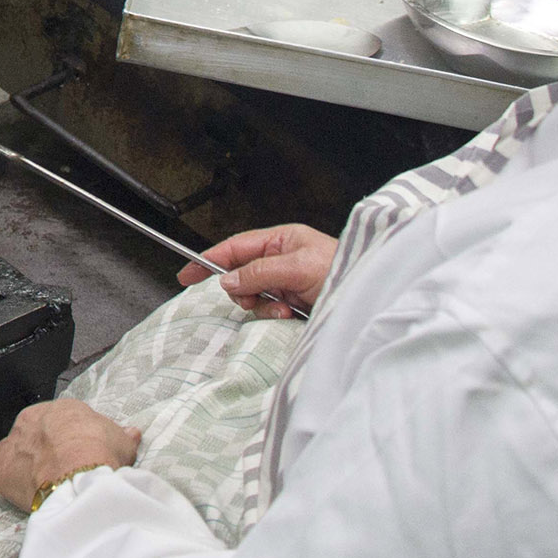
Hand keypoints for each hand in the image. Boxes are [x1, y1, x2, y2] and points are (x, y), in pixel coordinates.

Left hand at [0, 399, 140, 510]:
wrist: (80, 476)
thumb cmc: (100, 453)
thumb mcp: (121, 441)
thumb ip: (121, 436)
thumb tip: (132, 433)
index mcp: (60, 411)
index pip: (60, 422)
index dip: (67, 440)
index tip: (77, 454)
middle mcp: (31, 422)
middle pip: (30, 435)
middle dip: (40, 451)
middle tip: (57, 470)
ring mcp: (13, 446)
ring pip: (7, 451)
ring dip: (15, 463)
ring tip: (30, 481)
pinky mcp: (1, 471)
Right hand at [180, 223, 337, 319]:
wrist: (371, 298)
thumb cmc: (344, 272)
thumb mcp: (298, 267)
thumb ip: (259, 272)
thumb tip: (228, 281)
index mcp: (281, 241)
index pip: (235, 248)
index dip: (209, 260)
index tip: (186, 274)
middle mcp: (282, 260)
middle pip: (240, 276)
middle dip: (245, 291)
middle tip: (257, 298)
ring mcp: (286, 283)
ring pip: (253, 297)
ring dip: (262, 306)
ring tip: (283, 309)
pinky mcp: (293, 304)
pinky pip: (268, 311)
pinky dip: (274, 316)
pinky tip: (290, 315)